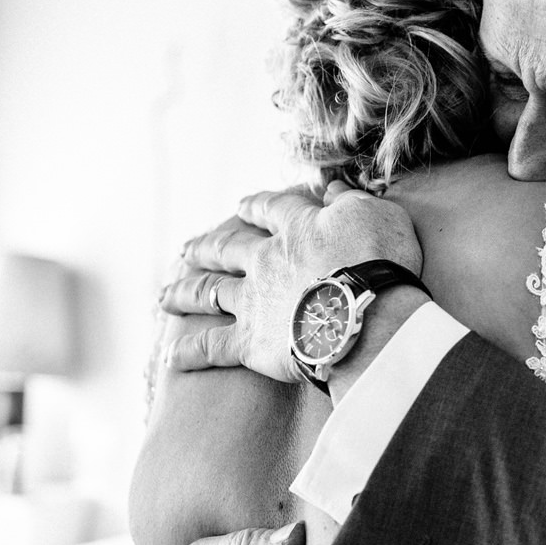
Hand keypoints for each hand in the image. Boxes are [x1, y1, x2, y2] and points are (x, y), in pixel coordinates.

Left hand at [159, 181, 422, 379]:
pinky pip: (210, 346)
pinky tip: (168, 356)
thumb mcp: (377, 213)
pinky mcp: (250, 342)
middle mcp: (265, 260)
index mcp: (296, 227)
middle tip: (187, 250)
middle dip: (205, 247)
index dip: (254, 206)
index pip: (269, 209)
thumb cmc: (382, 262)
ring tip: (164, 296)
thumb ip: (350, 201)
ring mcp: (252, 301)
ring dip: (183, 293)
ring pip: (207, 292)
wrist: (367, 313)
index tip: (241, 206)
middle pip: (226, 248)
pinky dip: (188, 351)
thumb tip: (334, 188)